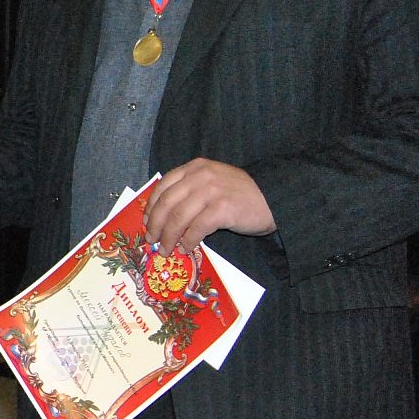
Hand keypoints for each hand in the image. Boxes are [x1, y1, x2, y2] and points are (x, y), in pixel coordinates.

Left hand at [143, 158, 274, 251]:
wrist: (273, 198)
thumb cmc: (240, 194)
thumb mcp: (211, 182)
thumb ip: (189, 191)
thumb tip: (161, 216)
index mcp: (194, 168)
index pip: (163, 186)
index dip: (151, 207)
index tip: (145, 222)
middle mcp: (200, 176)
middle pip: (167, 203)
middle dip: (155, 225)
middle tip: (151, 240)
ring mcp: (212, 191)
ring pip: (178, 218)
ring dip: (168, 237)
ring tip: (165, 249)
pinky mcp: (223, 209)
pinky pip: (197, 229)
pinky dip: (188, 241)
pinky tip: (186, 249)